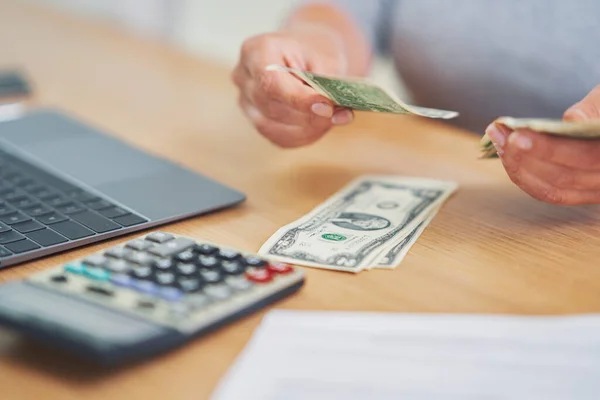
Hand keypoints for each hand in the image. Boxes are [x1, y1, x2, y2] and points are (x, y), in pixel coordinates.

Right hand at [232, 26, 353, 147]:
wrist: (306, 53)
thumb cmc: (316, 51)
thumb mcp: (327, 58)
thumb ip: (328, 86)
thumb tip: (333, 114)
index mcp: (256, 50)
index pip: (271, 83)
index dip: (299, 100)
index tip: (327, 107)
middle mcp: (243, 76)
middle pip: (273, 108)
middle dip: (309, 116)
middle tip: (341, 113)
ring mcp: (245, 100)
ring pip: (274, 127)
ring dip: (309, 128)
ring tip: (335, 118)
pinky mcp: (255, 119)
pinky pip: (279, 138)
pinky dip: (304, 136)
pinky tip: (321, 126)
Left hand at [485, 85, 599, 204]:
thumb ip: (594, 108)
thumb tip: (571, 120)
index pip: (587, 157)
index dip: (550, 149)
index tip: (517, 135)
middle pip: (564, 178)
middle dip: (524, 155)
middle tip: (498, 133)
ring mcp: (596, 192)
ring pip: (552, 190)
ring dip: (518, 166)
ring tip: (497, 139)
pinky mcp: (580, 195)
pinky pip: (549, 193)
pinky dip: (524, 176)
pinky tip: (506, 154)